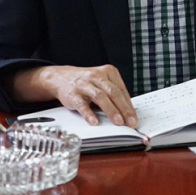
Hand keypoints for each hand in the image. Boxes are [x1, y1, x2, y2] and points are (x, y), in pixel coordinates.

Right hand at [9, 64, 137, 127]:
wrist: (62, 77)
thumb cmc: (87, 82)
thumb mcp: (102, 82)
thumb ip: (113, 93)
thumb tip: (127, 112)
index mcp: (108, 72)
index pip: (121, 90)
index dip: (129, 105)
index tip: (134, 118)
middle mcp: (97, 76)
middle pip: (113, 92)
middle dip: (123, 108)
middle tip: (130, 122)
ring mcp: (84, 84)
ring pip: (100, 96)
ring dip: (110, 110)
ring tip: (118, 122)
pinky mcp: (73, 93)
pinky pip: (82, 104)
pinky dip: (89, 113)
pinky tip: (94, 121)